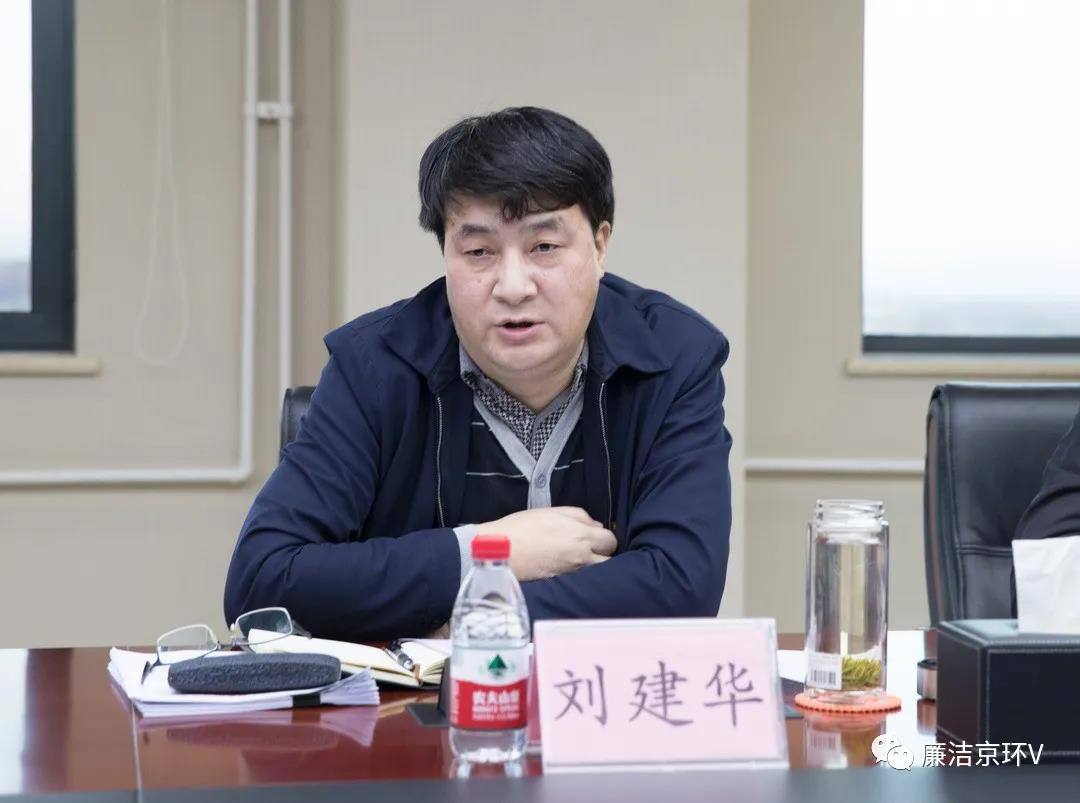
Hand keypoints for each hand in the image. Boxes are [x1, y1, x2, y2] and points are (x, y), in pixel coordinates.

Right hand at [479, 507, 616, 581]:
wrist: (499, 552)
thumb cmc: (522, 527)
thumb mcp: (552, 511)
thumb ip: (579, 516)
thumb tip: (595, 526)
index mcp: (581, 537)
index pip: (610, 540)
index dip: (604, 537)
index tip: (596, 537)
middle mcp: (581, 558)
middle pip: (609, 560)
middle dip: (604, 555)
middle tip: (592, 550)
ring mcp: (572, 575)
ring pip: (597, 574)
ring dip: (594, 567)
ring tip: (581, 561)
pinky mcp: (561, 586)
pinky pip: (580, 581)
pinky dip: (580, 577)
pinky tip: (568, 570)